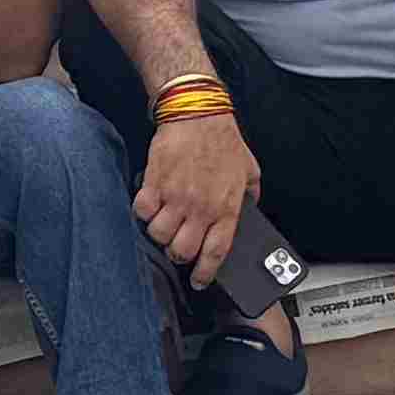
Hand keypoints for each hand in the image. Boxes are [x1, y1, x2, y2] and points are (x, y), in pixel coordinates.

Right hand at [133, 109, 258, 290]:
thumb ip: (251, 194)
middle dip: (178, 254)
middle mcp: (200, 208)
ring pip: (159, 234)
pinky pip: (141, 211)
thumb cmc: (223, 140)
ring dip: (159, 233)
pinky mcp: (154, 183)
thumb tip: (252, 207)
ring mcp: (176, 197)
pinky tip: (149, 205)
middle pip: (182, 250)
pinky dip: (142, 212)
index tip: (199, 280)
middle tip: (177, 246)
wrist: (197, 114)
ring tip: (163, 223)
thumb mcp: (250, 170)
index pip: (215, 254)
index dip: (205, 273)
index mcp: (226, 209)